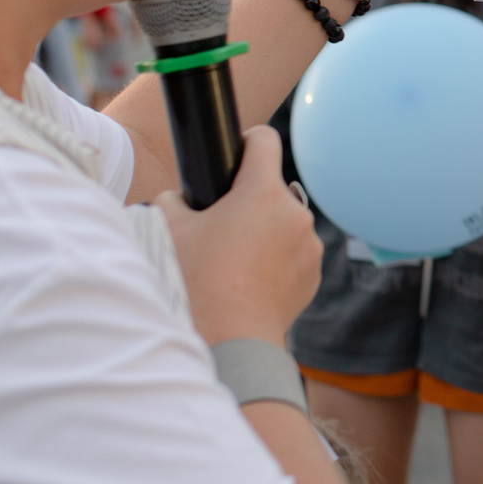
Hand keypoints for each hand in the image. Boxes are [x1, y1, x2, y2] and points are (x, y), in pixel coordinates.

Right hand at [160, 128, 324, 347]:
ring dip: (264, 231)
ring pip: (284, 224)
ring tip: (232, 258)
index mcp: (263, 193)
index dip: (247, 140)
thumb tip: (179, 198)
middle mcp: (296, 214)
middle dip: (248, 200)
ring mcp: (309, 247)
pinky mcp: (313, 276)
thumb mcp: (169, 229)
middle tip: (219, 224)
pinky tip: (248, 279)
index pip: (265, 141)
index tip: (235, 153)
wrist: (231, 342)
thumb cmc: (198, 283)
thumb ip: (173, 200)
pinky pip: (293, 254)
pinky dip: (275, 259)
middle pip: (272, 189)